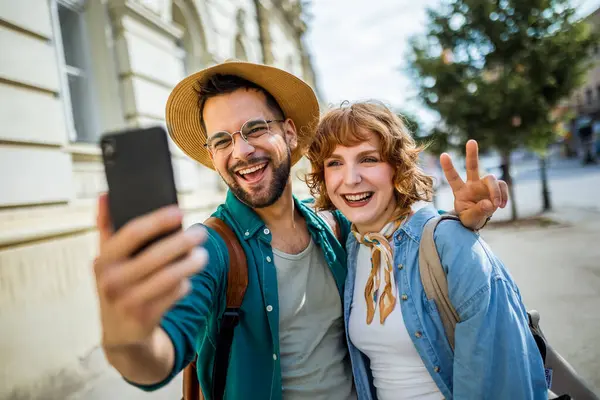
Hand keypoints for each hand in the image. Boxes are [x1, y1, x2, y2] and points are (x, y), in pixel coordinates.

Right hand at [93, 194, 206, 349]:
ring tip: (203, 255)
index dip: (157, 220)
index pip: (131, 233)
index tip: (179, 211)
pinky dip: (184, 284)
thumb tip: (106, 195)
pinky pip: (174, 294)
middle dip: (183, 242)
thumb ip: (106, 229)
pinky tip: (188, 279)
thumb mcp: (107, 261)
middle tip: (202, 233)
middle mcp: (112, 281)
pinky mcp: (146, 318)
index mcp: (103, 260)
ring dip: (190, 264)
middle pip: (156, 255)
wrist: (120, 335)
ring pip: (169, 276)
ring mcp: (128, 302)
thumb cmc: (118, 286)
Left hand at [440, 140, 508, 229]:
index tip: (443, 155)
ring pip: (491, 178)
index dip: (448, 167)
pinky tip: (501, 206)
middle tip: (471, 141)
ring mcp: (484, 185)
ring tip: (496, 205)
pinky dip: (503, 195)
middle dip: (472, 154)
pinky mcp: (495, 187)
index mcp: (460, 191)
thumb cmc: (469, 217)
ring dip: (496, 192)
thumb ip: (477, 212)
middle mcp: (471, 184)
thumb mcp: (469, 219)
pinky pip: (502, 186)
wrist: (479, 219)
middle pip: (472, 166)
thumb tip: (488, 203)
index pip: (453, 177)